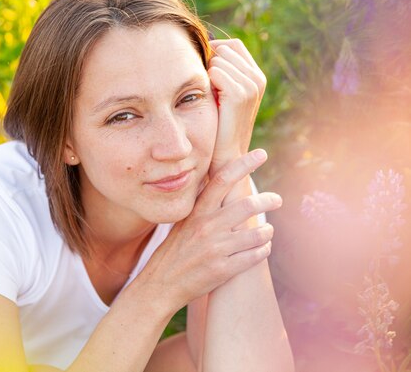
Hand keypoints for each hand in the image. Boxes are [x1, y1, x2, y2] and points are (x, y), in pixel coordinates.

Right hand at [135, 150, 281, 311]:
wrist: (161, 285)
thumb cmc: (173, 251)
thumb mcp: (182, 223)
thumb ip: (200, 205)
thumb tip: (217, 182)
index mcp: (196, 212)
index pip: (222, 179)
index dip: (244, 164)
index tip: (261, 153)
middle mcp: (207, 227)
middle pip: (247, 205)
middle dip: (269, 200)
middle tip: (277, 199)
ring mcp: (216, 249)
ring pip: (257, 233)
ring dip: (267, 230)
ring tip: (267, 230)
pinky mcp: (223, 270)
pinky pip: (256, 256)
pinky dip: (264, 249)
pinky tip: (262, 248)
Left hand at [208, 39, 265, 176]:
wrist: (226, 155)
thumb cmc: (219, 124)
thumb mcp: (223, 93)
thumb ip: (221, 71)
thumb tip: (205, 46)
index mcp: (256, 76)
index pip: (233, 46)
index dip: (214, 51)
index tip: (201, 68)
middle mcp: (257, 79)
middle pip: (224, 50)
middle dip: (209, 62)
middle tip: (204, 86)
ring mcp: (250, 86)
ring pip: (218, 60)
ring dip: (206, 74)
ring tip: (207, 95)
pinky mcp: (240, 95)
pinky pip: (215, 72)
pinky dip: (207, 82)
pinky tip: (207, 97)